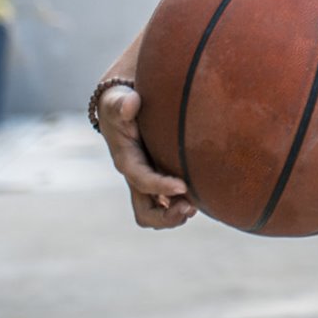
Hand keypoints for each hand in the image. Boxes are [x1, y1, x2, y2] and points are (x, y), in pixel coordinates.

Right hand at [98, 84, 197, 228]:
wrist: (120, 109)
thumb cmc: (120, 104)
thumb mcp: (117, 100)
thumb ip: (122, 103)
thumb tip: (132, 103)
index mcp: (126, 161)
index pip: (142, 180)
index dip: (161, 186)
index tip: (183, 186)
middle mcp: (136, 177)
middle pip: (145, 213)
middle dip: (166, 217)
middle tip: (191, 207)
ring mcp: (146, 182)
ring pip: (158, 213)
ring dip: (177, 215)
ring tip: (198, 205)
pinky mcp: (158, 179)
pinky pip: (168, 203)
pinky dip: (182, 205)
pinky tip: (200, 196)